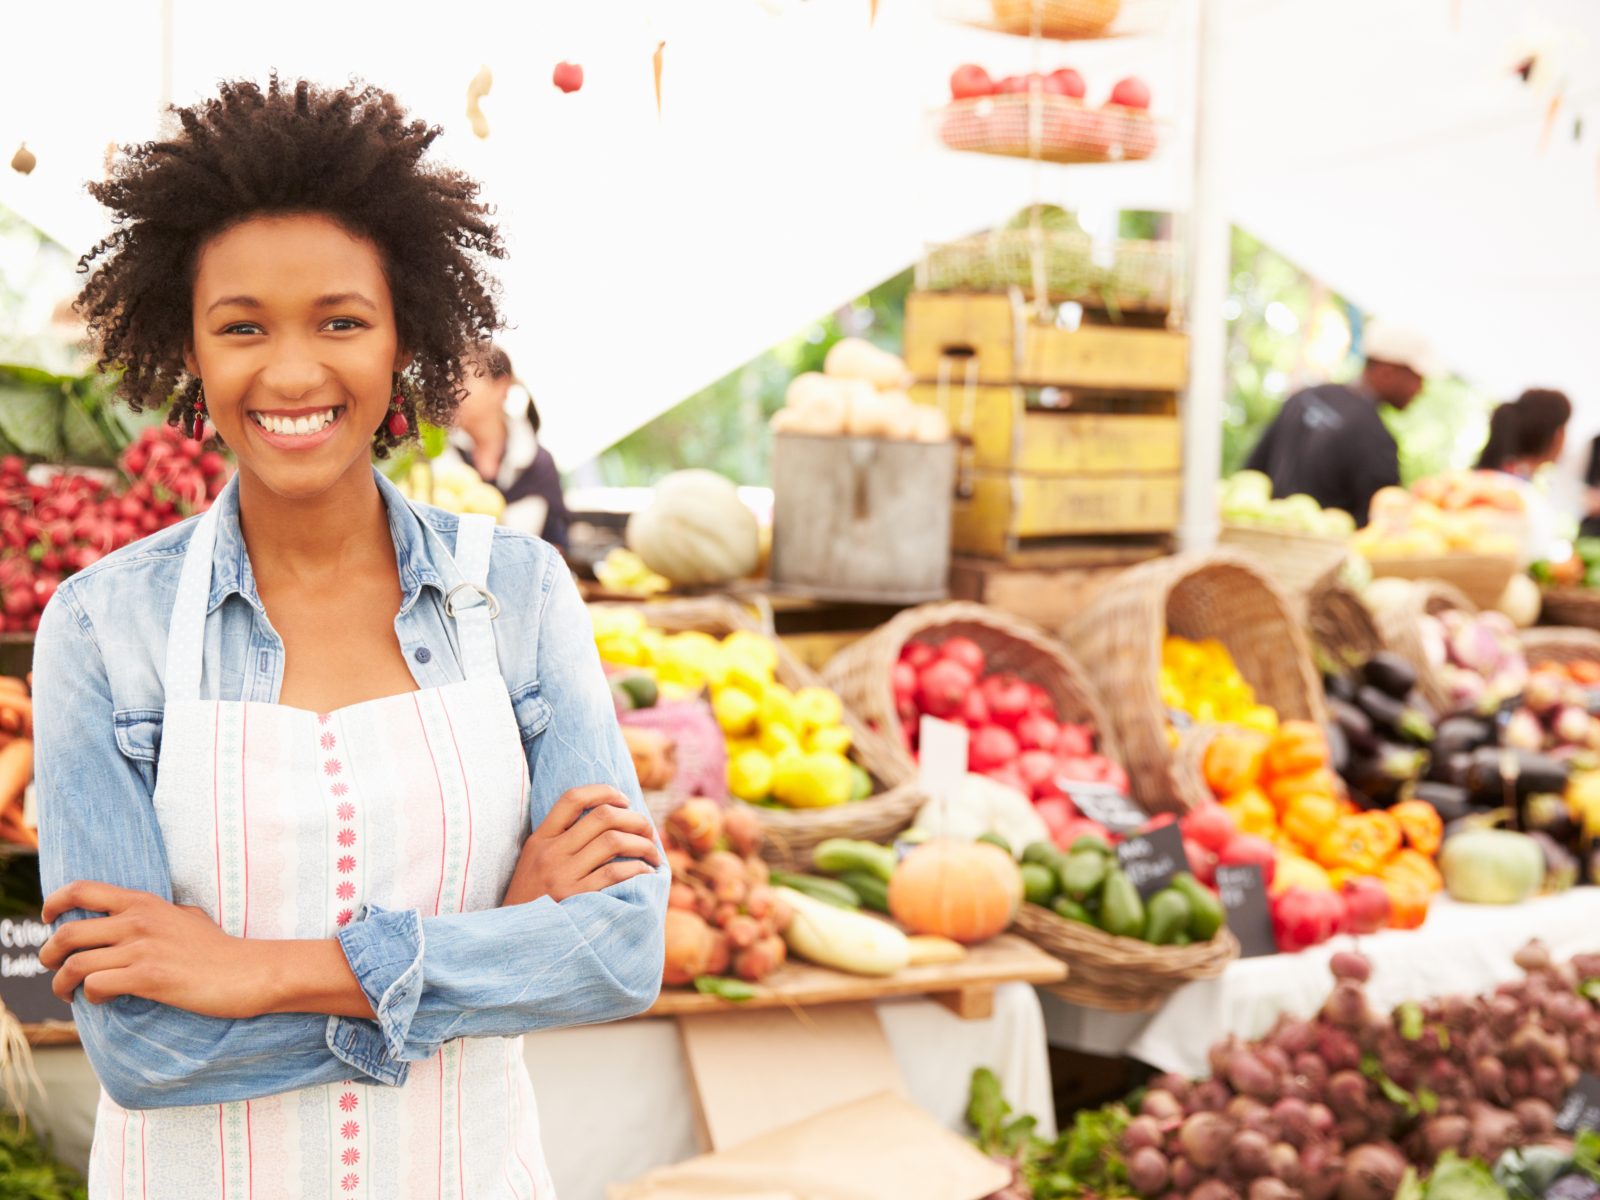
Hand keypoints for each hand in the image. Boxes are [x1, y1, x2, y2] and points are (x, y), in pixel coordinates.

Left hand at [40, 883, 270, 1018]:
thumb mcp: (188, 917)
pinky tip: (103, 999)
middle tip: (52, 967)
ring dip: (63, 983)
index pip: (82, 890)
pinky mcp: (149, 977)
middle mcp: (138, 921)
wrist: (249, 971)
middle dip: (48, 955)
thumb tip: (138, 919)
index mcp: (144, 903)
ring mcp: (143, 949)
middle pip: (67, 933)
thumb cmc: (220, 949)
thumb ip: (159, 914)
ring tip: (70, 993)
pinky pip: (96, 985)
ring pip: (75, 965)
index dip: (54, 903)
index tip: (47, 918)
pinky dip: (90, 996)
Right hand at [503, 785, 661, 905]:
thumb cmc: (532, 900)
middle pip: (602, 816)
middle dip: (635, 819)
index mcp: (540, 840)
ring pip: (613, 841)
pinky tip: (645, 873)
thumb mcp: (533, 863)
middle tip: (648, 830)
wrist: (515, 941)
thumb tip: (608, 819)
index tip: (624, 799)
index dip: (603, 791)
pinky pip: (615, 873)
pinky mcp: (576, 899)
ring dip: (643, 844)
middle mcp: (551, 853)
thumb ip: (559, 841)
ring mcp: (562, 876)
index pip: (572, 798)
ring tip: (653, 853)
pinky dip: (637, 868)